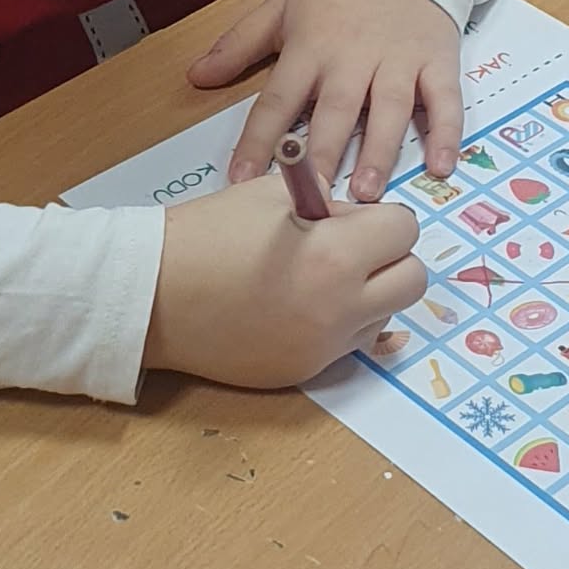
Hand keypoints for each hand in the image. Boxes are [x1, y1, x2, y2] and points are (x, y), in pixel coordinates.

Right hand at [143, 171, 423, 386]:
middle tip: (352, 247)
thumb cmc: (210, 233)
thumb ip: (326, 202)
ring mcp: (325, 348)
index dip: (381, 217)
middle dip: (390, 257)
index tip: (353, 217)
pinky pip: (350, 346)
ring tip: (321, 277)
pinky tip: (303, 307)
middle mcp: (342, 309)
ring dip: (369, 294)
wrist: (156, 295)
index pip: (404, 229)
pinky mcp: (306, 373)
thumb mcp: (272, 195)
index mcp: (336, 255)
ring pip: (386, 316)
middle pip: (412, 280)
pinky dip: (340, 324)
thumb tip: (355, 215)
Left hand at [188, 0, 462, 198]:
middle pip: (336, 111)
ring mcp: (398, 60)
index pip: (278, 99)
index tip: (243, 180)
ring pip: (389, 110)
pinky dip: (446, 133)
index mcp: (310, 47)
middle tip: (316, 201)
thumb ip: (239, 44)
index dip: (259, 140)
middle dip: (324, 155)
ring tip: (368, 193)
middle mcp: (353, 58)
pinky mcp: (437, 60)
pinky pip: (444, 100)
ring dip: (380, 151)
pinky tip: (442, 168)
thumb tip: (196, 76)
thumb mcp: (281, 5)